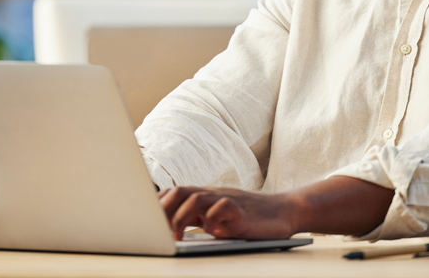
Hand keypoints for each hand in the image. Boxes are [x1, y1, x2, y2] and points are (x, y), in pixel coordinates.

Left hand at [159, 176, 393, 240]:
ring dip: (181, 217)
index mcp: (207, 195)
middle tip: (153, 230)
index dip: (157, 204)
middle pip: (181, 191)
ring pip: (197, 199)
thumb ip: (199, 218)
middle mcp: (214, 194)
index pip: (175, 192)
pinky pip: (222, 208)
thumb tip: (171, 225)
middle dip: (163, 209)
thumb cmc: (251, 217)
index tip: (142, 219)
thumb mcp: (220, 216)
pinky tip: (209, 231)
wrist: (286, 210)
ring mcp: (228, 200)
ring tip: (175, 237)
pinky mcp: (242, 211)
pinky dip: (212, 219)